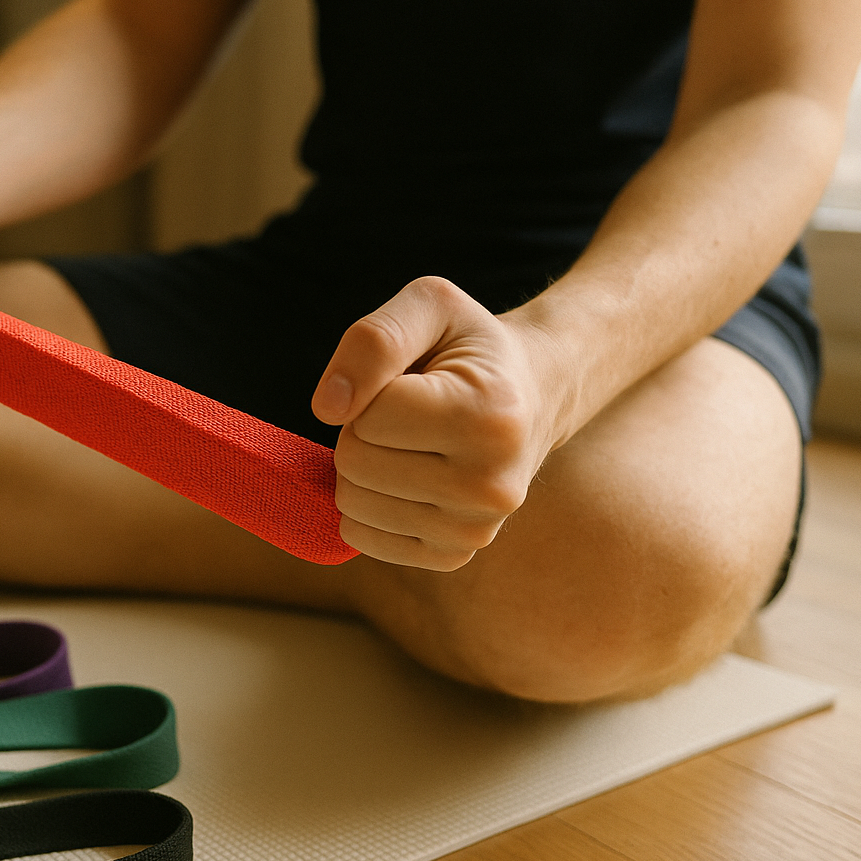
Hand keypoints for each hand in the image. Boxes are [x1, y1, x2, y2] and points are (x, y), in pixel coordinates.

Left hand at [311, 277, 566, 569]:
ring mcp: (474, 529)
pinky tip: (408, 479)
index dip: (372, 391)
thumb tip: (326, 408)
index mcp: (489, 417)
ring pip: (352, 503)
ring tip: (412, 444)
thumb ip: (373, 340)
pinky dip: (366, 503)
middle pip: (354, 463)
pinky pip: (360, 537)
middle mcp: (490, 485)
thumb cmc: (470, 348)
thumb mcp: (430, 305)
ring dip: (363, 467)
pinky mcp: (452, 555)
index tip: (415, 382)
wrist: (534, 395)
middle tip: (409, 415)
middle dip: (362, 430)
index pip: (368, 417)